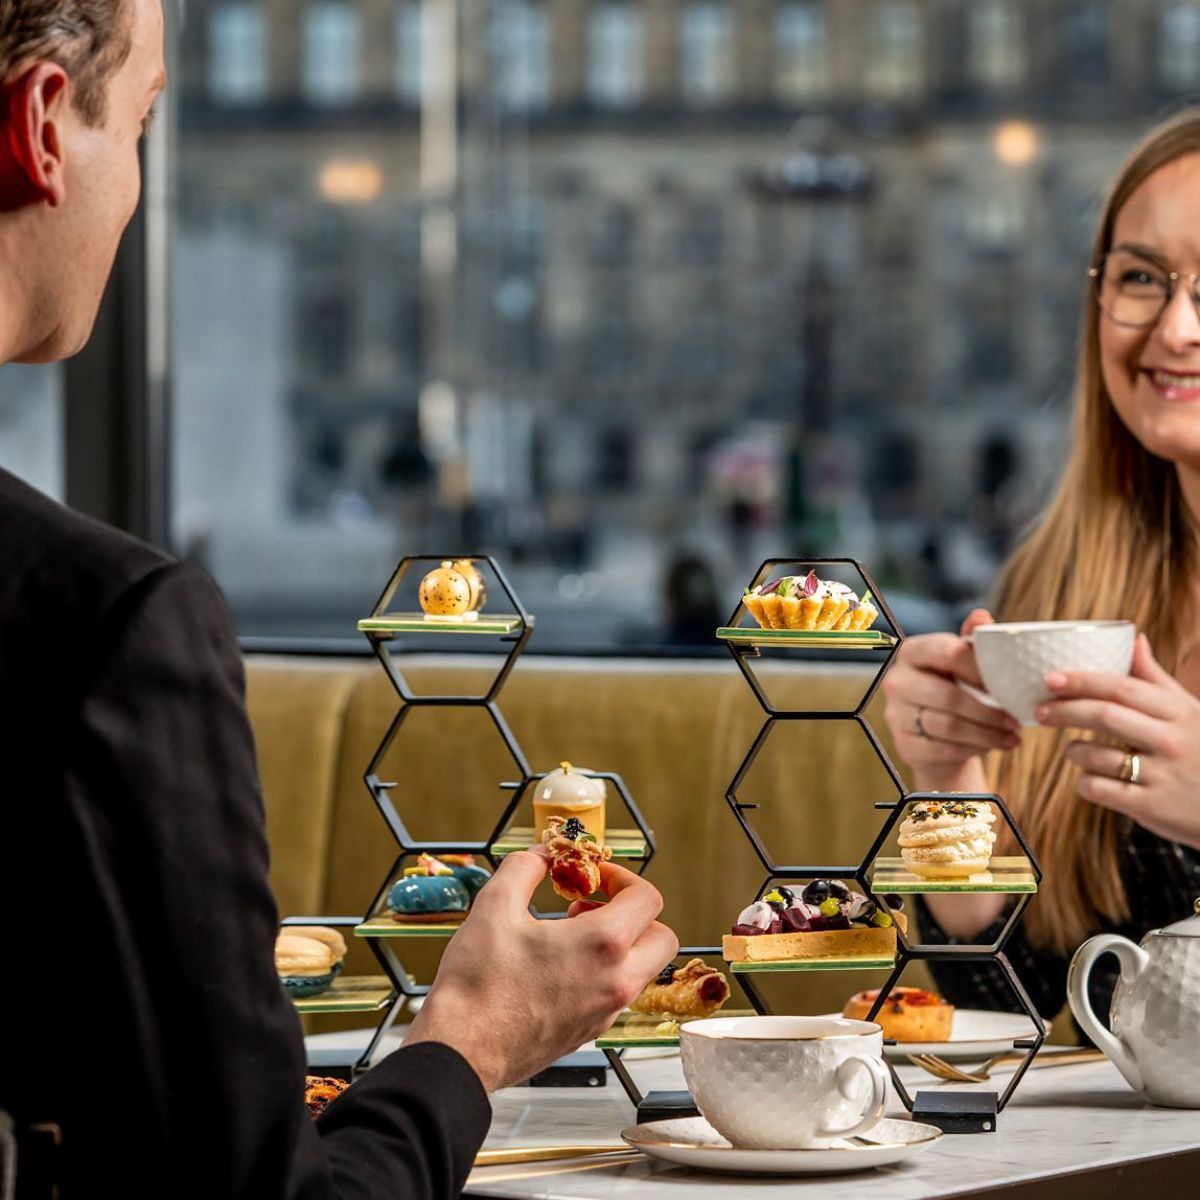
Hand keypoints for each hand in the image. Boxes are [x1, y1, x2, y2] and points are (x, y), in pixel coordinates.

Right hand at [404, 849, 677, 1091]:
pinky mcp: (591, 1031)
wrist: (460, 1052)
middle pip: (662, 938)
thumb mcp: (495, 905)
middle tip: (594, 904)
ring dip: (622, 943)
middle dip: (636, 913)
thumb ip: (525, 867)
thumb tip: (542, 855)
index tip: (595, 875)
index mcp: (602, 945)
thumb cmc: (478, 986)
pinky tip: (560, 965)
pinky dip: (605, 972)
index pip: (648, 898)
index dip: (623, 876)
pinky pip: (618, 993)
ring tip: (571, 934)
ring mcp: (606, 1011)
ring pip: (643, 969)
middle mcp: (616, 981)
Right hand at [881, 609, 1020, 790]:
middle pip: (948, 695)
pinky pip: (943, 748)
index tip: (1008, 683)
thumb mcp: (964, 664)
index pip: (947, 652)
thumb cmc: (955, 689)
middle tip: (1016, 720)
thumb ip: (973, 641)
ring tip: (1012, 736)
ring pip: (948, 726)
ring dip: (986, 733)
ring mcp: (895, 714)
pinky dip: (973, 749)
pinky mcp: (904, 744)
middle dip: (988, 711)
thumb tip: (981, 616)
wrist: (936, 734)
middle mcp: (897, 680)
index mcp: (911, 652)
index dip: (981, 669)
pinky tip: (992, 746)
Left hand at [1035, 633, 1199, 849]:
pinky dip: (1084, 783)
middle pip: (1105, 716)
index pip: (1123, 688)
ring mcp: (1164, 775)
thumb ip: (1157, 679)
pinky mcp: (1153, 808)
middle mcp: (1173, 741)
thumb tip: (1134, 639)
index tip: (1051, 678)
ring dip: (1074, 750)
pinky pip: (1100, 790)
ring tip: (1073, 748)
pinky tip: (1088, 779)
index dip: (1083, 681)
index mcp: (1180, 713)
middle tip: (1040, 710)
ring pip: (1096, 755)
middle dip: (1065, 710)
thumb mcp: (1191, 712)